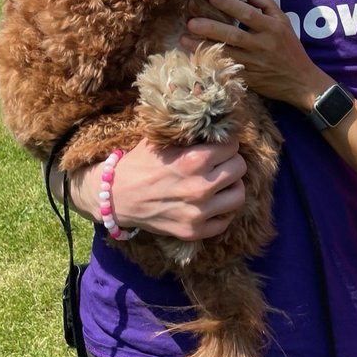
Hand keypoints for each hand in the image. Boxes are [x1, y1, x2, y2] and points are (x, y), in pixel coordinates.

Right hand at [108, 138, 246, 239]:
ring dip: (231, 186)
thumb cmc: (139, 164)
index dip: (226, 143)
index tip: (219, 145)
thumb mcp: (161, 141)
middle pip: (240, 168)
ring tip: (220, 183)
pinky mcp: (194, 231)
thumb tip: (214, 124)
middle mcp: (200, 187)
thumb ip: (188, 134)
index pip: (232, 146)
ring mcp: (198, 212)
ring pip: (238, 195)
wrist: (116, 198)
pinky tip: (212, 203)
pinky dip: (222, 211)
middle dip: (231, 162)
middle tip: (221, 162)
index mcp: (193, 160)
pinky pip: (225, 221)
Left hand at [185, 0, 331, 112]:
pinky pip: (227, 69)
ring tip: (184, 39)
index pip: (247, 14)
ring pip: (225, 53)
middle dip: (210, 28)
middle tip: (190, 22)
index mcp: (271, 28)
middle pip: (233, 35)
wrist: (300, 81)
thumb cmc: (290, 48)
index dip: (228, 4)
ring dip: (203, 46)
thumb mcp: (284, 21)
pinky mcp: (248, 78)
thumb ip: (266, 4)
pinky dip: (211, 63)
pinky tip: (195, 58)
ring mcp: (254, 63)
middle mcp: (262, 45)